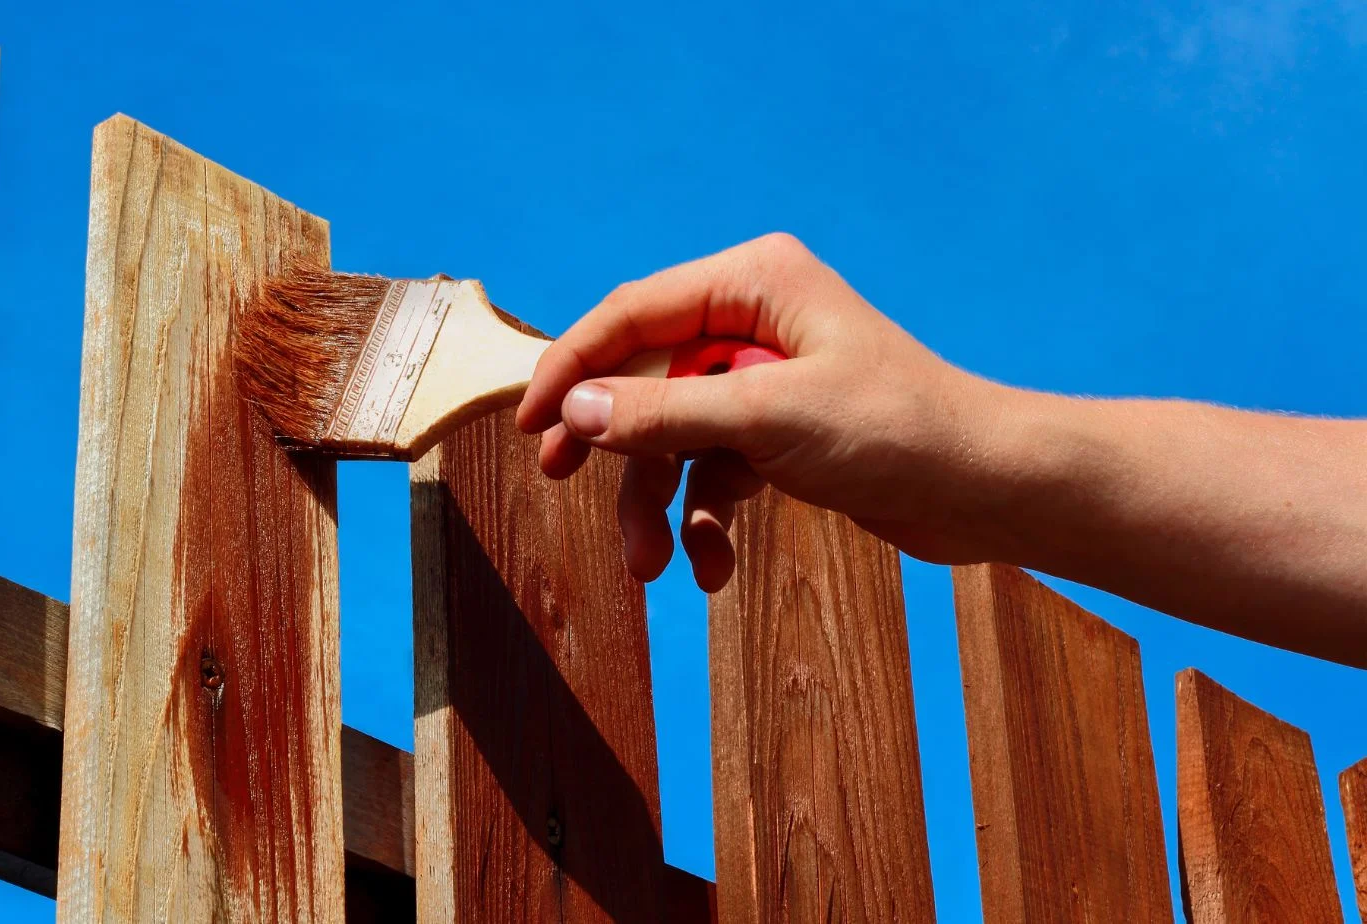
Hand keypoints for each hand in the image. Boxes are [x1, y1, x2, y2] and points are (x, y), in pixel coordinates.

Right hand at [516, 233, 1002, 591]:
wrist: (990, 491)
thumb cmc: (899, 431)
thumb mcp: (768, 417)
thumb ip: (664, 411)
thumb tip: (575, 406)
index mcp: (753, 282)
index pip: (632, 314)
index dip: (572, 365)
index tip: (529, 424)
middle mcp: (754, 321)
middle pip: (645, 376)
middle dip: (612, 442)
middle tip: (561, 478)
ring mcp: (767, 380)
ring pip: (675, 435)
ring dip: (657, 501)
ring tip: (651, 566)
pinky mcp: (782, 434)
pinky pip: (715, 471)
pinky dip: (706, 519)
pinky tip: (712, 568)